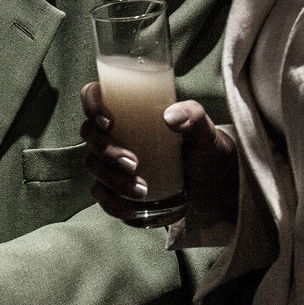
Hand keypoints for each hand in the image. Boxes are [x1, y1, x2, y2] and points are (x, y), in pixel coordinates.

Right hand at [80, 81, 238, 223]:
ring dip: (112, 179)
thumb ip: (194, 116)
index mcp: (127, 109)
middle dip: (105, 151)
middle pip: (90, 135)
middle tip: (133, 163)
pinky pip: (102, 196)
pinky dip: (113, 203)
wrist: (213, 184)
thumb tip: (171, 117)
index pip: (95, 96)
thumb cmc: (204, 148)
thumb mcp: (204, 130)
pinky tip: (132, 208)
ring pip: (93, 166)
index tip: (108, 121)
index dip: (91, 104)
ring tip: (142, 190)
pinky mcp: (116, 189)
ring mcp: (112, 163)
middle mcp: (114, 133)